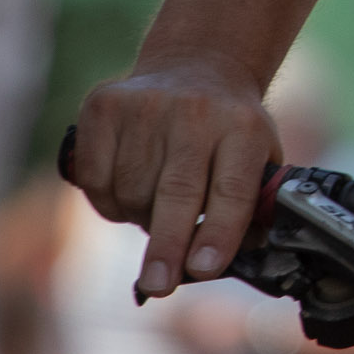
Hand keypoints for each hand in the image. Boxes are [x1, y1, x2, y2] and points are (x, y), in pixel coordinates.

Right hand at [69, 58, 281, 299]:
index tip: (203, 269)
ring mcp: (147, 105)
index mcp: (244, 128)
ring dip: (139, 217)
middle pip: (177, 194)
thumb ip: (252, 210)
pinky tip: (127, 184)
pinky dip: (106, 198)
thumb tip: (224, 266)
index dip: (218, 232)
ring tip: (155, 203)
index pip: (232, 190)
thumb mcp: (260, 158)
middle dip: (166, 247)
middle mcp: (197, 112)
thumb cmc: (229, 132)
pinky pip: (94, 177)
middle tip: (159, 285)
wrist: (197, 67)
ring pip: (131, 192)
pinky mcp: (104, 105)